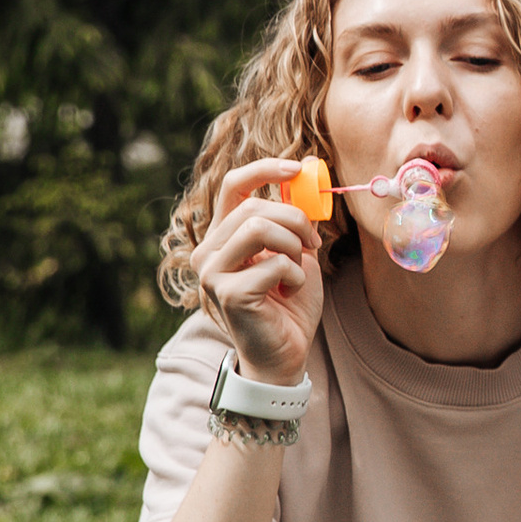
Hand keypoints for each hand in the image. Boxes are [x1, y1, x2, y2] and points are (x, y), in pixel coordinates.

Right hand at [196, 155, 324, 383]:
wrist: (284, 354)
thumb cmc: (289, 303)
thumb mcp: (295, 252)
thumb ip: (292, 219)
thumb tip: (305, 171)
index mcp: (222, 236)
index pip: (234, 186)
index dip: (265, 169)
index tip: (297, 167)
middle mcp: (208, 251)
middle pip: (255, 206)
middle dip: (295, 220)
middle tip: (312, 243)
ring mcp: (213, 272)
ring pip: (259, 227)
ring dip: (293, 246)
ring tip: (297, 270)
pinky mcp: (228, 293)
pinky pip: (273, 263)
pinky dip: (295, 275)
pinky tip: (290, 292)